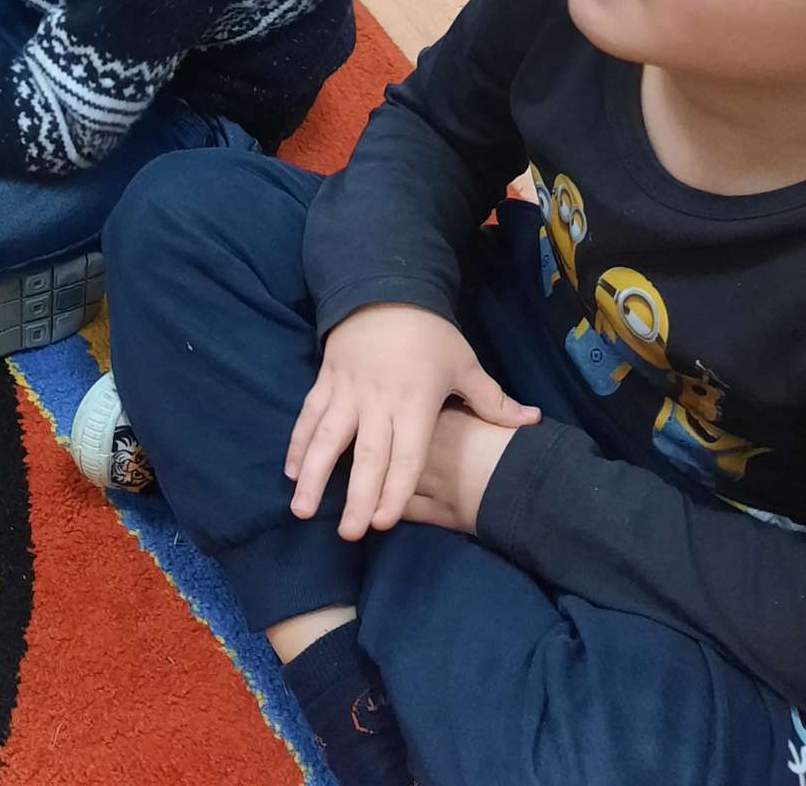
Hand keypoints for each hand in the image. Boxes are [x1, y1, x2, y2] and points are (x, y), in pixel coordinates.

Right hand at [286, 303, 538, 541]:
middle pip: (366, 456)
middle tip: (349, 534)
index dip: (395, 490)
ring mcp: (347, 391)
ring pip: (328, 438)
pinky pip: (309, 416)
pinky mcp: (326, 381)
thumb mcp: (464, 363)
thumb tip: (532, 421)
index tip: (384, 523)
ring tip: (302, 509)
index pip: (405, 455)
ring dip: (315, 474)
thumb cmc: (428, 333)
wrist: (381, 290)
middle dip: (357, 497)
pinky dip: (299, 443)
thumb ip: (492, 400)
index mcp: (414, 402)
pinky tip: (291, 471)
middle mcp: (377, 401)